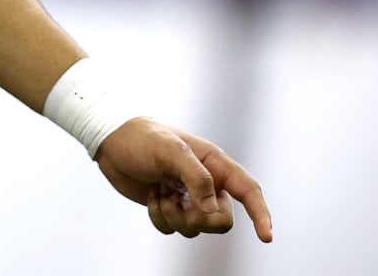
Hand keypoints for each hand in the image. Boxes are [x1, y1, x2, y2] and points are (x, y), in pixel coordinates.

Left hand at [95, 118, 272, 242]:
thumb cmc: (142, 139)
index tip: (266, 237)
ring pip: (196, 228)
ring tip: (160, 191)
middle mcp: (207, 184)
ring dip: (174, 215)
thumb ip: (196, 178)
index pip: (248, 191)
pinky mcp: (170, 207)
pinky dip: (159, 217)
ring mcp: (188, 198)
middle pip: (222, 221)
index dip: (261, 215)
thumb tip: (212, 210)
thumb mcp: (170, 151)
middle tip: (177, 200)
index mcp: (215, 165)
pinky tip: (152, 196)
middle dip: (199, 218)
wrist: (111, 143)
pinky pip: (172, 229)